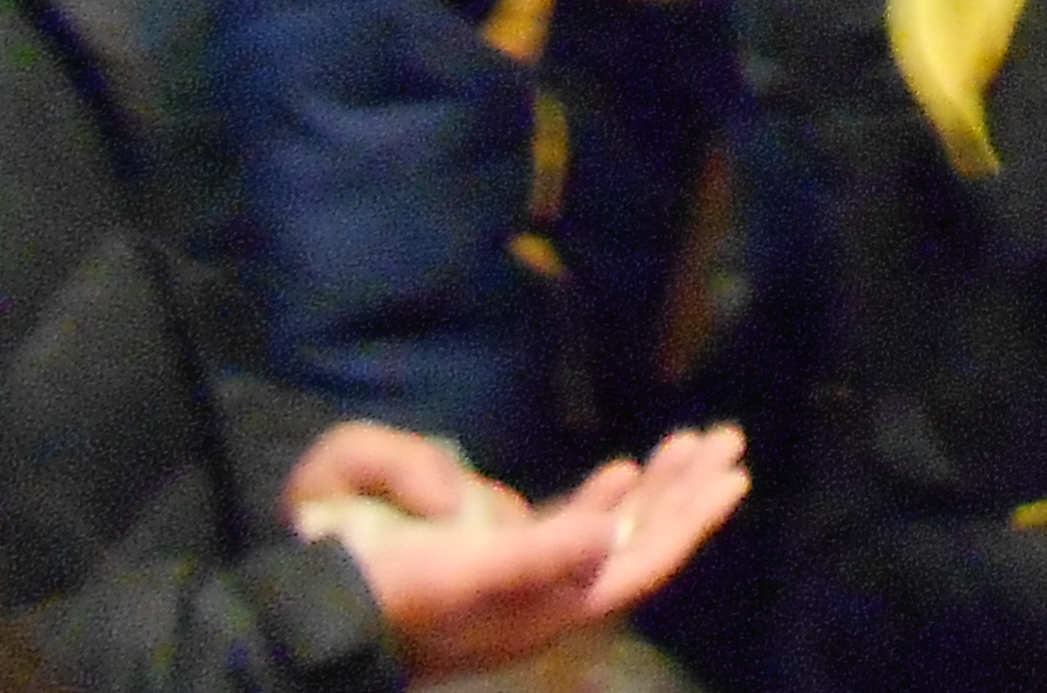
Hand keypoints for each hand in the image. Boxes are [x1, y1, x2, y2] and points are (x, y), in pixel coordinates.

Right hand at [318, 424, 747, 675]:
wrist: (304, 616)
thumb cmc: (369, 585)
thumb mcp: (449, 570)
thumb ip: (531, 555)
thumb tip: (604, 532)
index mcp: (538, 612)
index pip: (635, 570)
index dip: (685, 524)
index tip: (728, 477)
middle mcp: (541, 605)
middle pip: (637, 551)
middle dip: (687, 496)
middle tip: (731, 440)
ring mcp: (520, 587)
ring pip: (611, 537)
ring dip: (657, 490)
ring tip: (702, 440)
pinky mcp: (495, 565)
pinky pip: (571, 532)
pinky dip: (606, 499)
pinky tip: (633, 467)